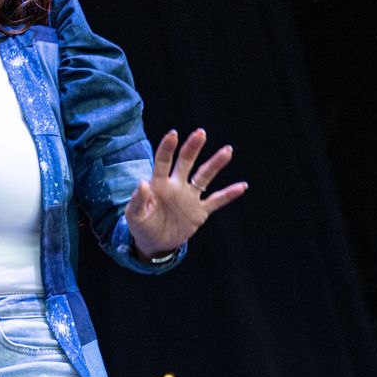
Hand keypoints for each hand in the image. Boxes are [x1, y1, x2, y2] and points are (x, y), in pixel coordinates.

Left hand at [126, 128, 247, 259]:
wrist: (154, 243)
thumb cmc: (141, 225)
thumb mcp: (134, 216)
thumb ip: (138, 200)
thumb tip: (143, 183)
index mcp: (159, 184)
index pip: (163, 162)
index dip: (168, 148)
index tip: (174, 134)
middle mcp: (176, 186)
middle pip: (186, 162)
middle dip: (193, 148)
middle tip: (201, 133)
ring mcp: (189, 198)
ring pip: (204, 177)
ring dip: (215, 164)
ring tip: (227, 151)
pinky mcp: (199, 212)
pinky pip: (216, 201)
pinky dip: (229, 195)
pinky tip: (242, 186)